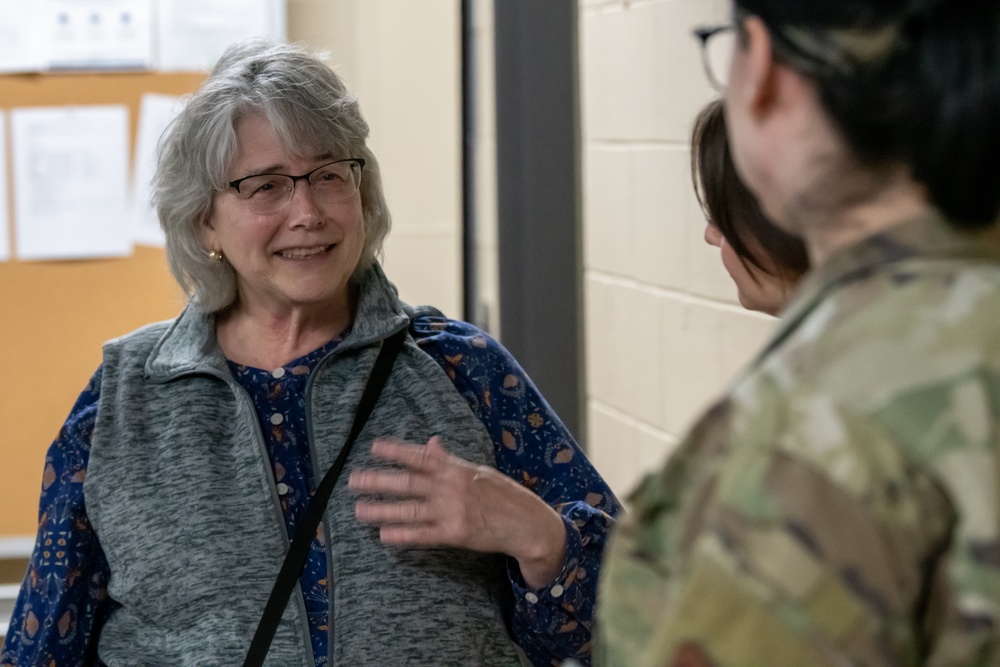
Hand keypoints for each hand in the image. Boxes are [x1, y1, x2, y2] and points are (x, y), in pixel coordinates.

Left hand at [348, 436, 566, 588]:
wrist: (526, 522)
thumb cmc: (501, 495)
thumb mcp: (478, 471)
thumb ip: (450, 459)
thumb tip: (431, 442)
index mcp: (456, 469)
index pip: (421, 457)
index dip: (397, 451)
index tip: (373, 447)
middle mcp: (451, 487)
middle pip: (409, 482)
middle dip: (379, 481)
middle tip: (354, 481)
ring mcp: (452, 511)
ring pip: (411, 510)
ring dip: (383, 510)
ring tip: (359, 510)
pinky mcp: (455, 534)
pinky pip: (424, 535)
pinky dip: (403, 535)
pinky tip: (384, 535)